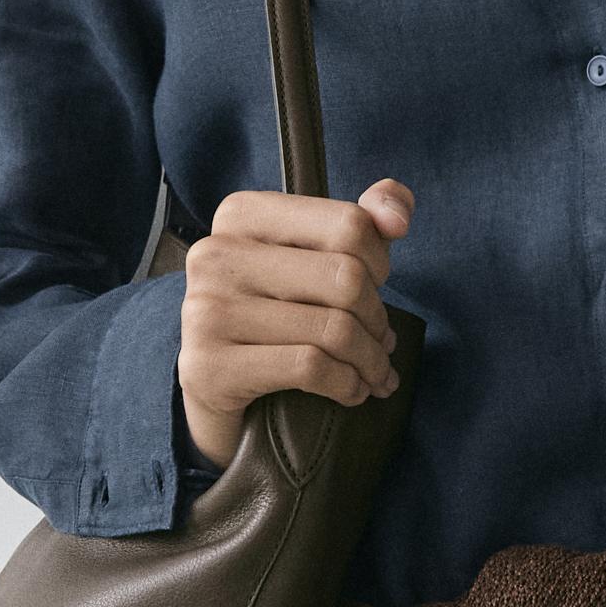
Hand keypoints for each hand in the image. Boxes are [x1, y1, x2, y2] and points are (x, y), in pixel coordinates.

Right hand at [176, 178, 413, 468]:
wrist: (210, 387)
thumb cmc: (273, 315)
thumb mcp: (311, 259)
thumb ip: (361, 223)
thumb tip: (396, 217)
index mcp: (241, 215)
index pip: (347, 224)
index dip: (380, 260)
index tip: (377, 285)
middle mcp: (216, 256)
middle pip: (345, 277)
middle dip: (377, 318)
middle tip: (381, 341)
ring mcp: (208, 312)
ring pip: (334, 329)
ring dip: (371, 360)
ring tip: (375, 372)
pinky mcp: (211, 367)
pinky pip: (309, 368)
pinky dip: (347, 385)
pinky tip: (352, 391)